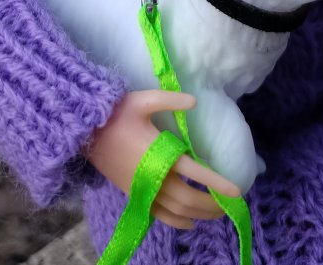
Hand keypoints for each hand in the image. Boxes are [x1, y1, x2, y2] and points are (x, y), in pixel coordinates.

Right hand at [84, 89, 241, 229]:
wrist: (85, 133)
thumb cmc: (116, 114)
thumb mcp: (143, 100)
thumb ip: (170, 100)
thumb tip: (194, 100)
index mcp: (159, 153)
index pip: (195, 172)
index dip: (217, 182)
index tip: (237, 190)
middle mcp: (153, 177)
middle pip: (189, 198)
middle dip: (212, 204)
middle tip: (231, 204)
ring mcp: (143, 190)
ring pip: (176, 211)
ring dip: (199, 214)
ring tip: (217, 213)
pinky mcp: (134, 195)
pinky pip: (159, 216)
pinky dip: (177, 222)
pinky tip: (189, 223)